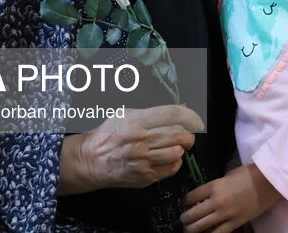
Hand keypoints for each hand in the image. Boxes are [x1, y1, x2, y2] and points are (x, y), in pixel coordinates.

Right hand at [58, 104, 202, 194]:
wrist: (91, 160)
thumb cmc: (109, 134)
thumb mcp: (127, 114)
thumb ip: (156, 112)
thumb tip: (184, 109)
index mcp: (135, 121)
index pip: (172, 114)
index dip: (190, 116)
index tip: (196, 120)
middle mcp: (140, 141)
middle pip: (179, 135)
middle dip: (189, 134)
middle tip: (188, 134)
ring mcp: (142, 161)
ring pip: (177, 153)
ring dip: (181, 148)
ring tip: (175, 145)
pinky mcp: (144, 177)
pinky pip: (171, 169)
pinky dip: (175, 162)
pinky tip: (168, 157)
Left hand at [180, 164, 281, 232]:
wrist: (269, 182)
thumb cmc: (250, 174)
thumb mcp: (229, 175)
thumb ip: (217, 185)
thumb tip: (207, 194)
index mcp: (215, 186)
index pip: (191, 197)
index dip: (185, 201)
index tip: (185, 203)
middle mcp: (217, 201)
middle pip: (192, 214)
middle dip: (184, 218)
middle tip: (183, 219)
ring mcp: (226, 214)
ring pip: (200, 227)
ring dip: (191, 229)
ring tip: (189, 229)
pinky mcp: (235, 223)